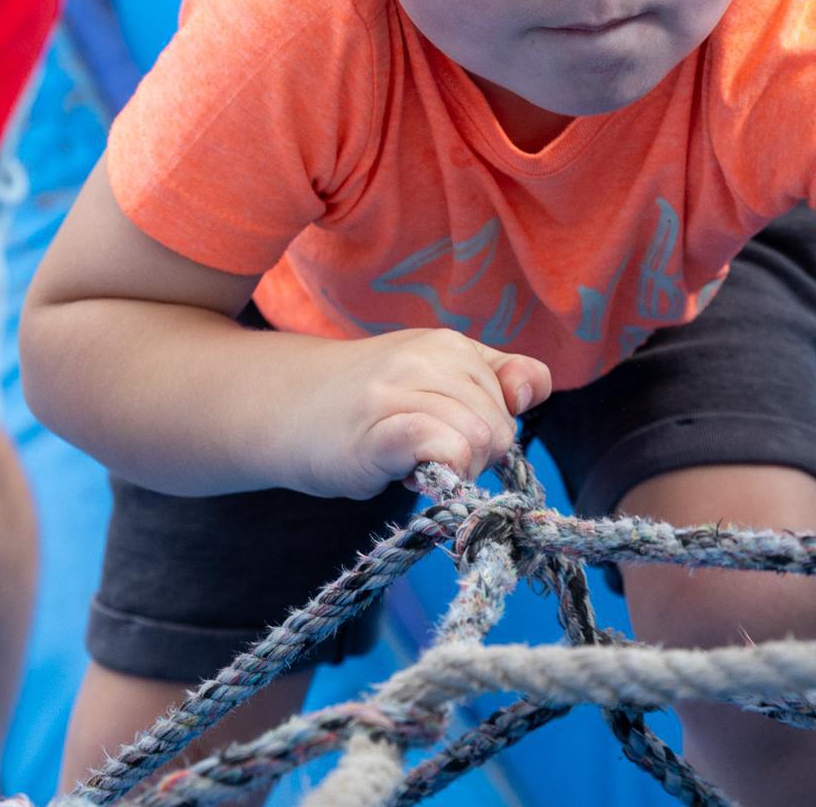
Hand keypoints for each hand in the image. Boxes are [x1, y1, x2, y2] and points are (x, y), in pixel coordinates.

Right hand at [281, 329, 553, 498]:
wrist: (282, 408)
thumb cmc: (367, 405)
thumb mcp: (435, 380)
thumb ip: (493, 381)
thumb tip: (533, 390)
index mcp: (452, 344)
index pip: (525, 386)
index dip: (500, 422)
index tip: (461, 431)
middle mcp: (430, 356)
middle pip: (501, 426)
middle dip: (474, 456)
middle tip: (424, 454)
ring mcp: (400, 389)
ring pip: (477, 442)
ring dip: (451, 470)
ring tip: (408, 460)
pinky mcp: (377, 430)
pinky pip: (440, 447)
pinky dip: (439, 469)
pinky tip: (405, 471)